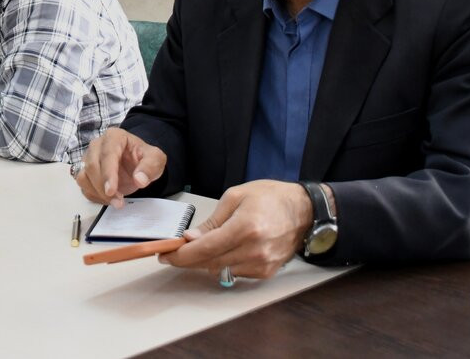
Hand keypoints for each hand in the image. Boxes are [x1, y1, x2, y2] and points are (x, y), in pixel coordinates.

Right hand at [75, 128, 166, 205]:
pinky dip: (94, 196)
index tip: (111, 191)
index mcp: (114, 137)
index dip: (108, 174)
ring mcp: (88, 158)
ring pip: (83, 177)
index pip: (107, 154)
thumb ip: (150, 167)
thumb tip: (140, 179)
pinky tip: (108, 200)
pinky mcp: (86, 172)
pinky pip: (83, 186)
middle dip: (103, 188)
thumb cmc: (143, 158)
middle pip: (91, 166)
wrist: (137, 164)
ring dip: (97, 193)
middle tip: (118, 202)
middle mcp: (97, 145)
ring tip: (115, 202)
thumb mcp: (155, 159)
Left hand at [157, 180, 314, 279]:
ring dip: (205, 262)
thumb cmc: (270, 197)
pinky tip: (223, 251)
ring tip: (198, 248)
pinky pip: (235, 273)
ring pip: (220, 271)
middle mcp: (254, 250)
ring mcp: (262, 264)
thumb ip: (212, 221)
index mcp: (244, 228)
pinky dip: (224, 264)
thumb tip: (191, 238)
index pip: (204, 249)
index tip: (164, 254)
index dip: (180, 254)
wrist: (304, 210)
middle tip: (173, 252)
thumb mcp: (235, 197)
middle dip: (187, 259)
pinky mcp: (267, 272)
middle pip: (209, 263)